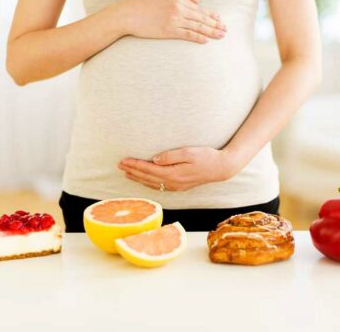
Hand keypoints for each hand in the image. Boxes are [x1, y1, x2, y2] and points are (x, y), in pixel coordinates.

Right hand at [116, 0, 226, 43]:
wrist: (129, 14)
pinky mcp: (169, 30)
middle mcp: (179, 8)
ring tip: (220, 36)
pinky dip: (198, 37)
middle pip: (201, 18)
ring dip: (211, 32)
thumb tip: (197, 0)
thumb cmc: (144, 4)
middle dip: (215, 24)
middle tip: (225, 30)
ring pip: (197, 26)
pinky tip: (206, 41)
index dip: (211, 15)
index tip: (219, 20)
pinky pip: (187, 34)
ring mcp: (174, 20)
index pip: (199, 9)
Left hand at [118, 147, 240, 191]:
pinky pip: (159, 186)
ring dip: (138, 178)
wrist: (221, 168)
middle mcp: (173, 183)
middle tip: (119, 165)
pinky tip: (144, 180)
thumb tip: (154, 159)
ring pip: (151, 183)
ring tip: (126, 173)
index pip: (148, 169)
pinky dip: (148, 183)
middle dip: (132, 171)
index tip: (123, 160)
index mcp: (173, 174)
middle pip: (147, 177)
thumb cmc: (206, 157)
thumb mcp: (188, 152)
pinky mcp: (179, 186)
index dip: (134, 165)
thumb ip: (170, 156)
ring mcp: (176, 186)